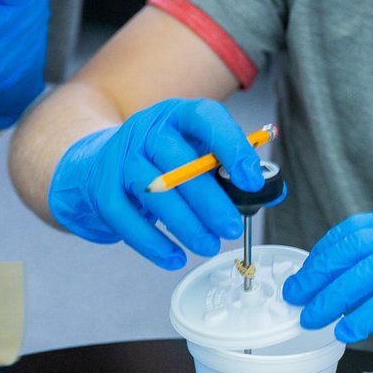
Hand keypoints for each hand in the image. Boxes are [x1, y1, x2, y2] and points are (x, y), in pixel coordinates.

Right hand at [47, 98, 264, 268]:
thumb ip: (231, 168)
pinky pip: (126, 218)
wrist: (100, 164)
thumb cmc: (162, 161)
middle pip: (178, 162)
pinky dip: (152, 243)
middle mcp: (147, 129)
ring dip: (185, 224)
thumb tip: (272, 191)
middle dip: (209, 200)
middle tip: (232, 228)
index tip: (250, 182)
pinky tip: (174, 258)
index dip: (231, 148)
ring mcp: (120, 158)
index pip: (206, 118)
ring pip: (153, 191)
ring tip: (208, 245)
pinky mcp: (103, 189)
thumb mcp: (195, 151)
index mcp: (178, 115)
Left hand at [282, 210, 372, 372]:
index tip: (301, 278)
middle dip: (318, 274)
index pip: (357, 230)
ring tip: (314, 318)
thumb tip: (341, 287)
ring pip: (369, 269)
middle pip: (356, 245)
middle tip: (297, 298)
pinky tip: (348, 330)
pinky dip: (363, 314)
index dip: (323, 254)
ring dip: (333, 296)